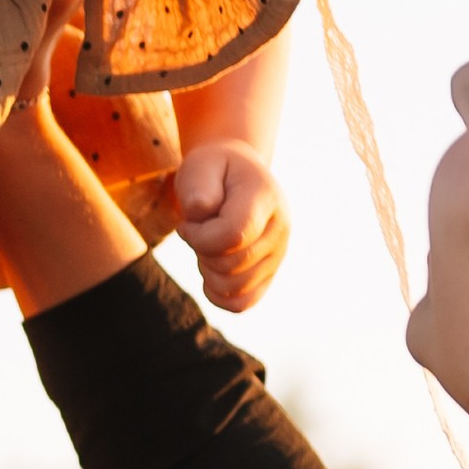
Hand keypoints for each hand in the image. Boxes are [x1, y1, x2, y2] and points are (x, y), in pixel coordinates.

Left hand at [171, 142, 289, 310]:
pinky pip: (241, 304)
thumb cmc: (214, 170)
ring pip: (233, 289)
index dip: (200, 237)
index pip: (234, 236)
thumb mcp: (200, 165)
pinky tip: (210, 268)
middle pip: (230, 266)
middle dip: (200, 252)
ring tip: (207, 245)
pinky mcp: (269, 274)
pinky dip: (218, 294)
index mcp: (266, 197)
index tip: (188, 223)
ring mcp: (278, 254)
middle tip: (197, 230)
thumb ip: (198, 188)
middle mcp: (280, 228)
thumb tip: (202, 214)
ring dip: (207, 271)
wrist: (237, 175)